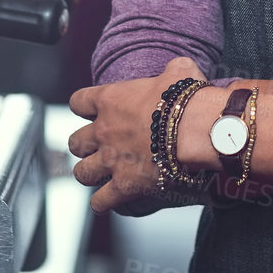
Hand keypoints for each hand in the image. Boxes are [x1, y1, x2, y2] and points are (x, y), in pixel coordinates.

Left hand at [67, 56, 204, 215]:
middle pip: (75, 142)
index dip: (84, 107)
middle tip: (98, 146)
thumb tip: (178, 69)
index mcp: (110, 100)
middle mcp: (104, 131)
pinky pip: (100, 202)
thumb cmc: (187, 99)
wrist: (196, 129)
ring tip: (100, 174)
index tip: (93, 111)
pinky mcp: (124, 186)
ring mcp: (111, 160)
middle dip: (84, 145)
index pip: (78, 102)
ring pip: (82, 173)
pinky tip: (109, 199)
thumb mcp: (180, 71)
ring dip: (89, 174)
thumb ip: (171, 69)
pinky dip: (102, 202)